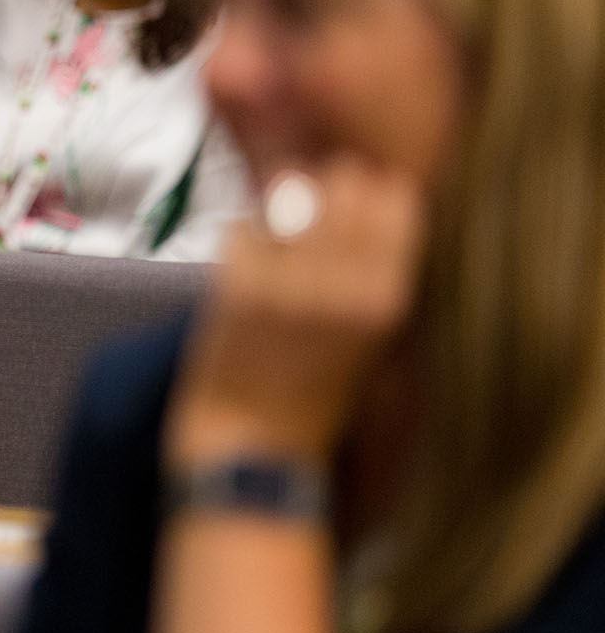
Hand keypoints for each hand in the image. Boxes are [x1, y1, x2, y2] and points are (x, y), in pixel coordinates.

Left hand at [167, 158, 426, 466]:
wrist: (255, 452)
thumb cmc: (315, 396)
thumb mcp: (374, 337)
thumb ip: (377, 272)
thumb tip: (371, 193)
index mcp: (390, 299)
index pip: (397, 195)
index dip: (371, 190)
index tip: (355, 204)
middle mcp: (346, 287)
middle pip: (342, 180)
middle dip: (324, 190)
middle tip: (308, 223)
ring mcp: (289, 286)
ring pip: (288, 194)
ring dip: (278, 211)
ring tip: (277, 248)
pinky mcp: (236, 291)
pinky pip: (239, 227)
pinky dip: (240, 241)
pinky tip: (245, 272)